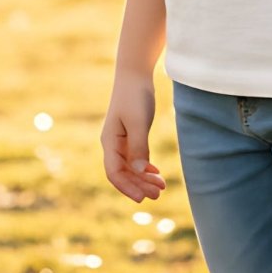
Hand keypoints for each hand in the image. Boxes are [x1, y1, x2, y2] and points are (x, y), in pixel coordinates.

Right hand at [101, 71, 167, 202]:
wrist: (134, 74)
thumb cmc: (135, 96)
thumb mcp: (139, 121)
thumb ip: (139, 146)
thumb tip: (141, 171)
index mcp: (110, 142)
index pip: (114, 173)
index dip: (128, 187)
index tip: (143, 198)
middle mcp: (113, 144)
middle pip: (123, 173)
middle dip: (140, 185)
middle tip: (159, 194)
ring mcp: (121, 140)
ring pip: (131, 166)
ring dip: (144, 178)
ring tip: (162, 187)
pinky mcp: (130, 134)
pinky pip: (135, 157)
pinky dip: (145, 167)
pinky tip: (156, 172)